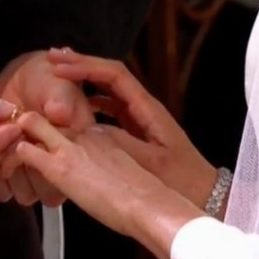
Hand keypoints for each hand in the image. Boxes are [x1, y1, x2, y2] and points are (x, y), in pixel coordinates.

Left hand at [0, 50, 92, 204]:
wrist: (22, 79)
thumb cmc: (47, 81)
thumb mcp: (57, 85)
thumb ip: (60, 100)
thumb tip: (59, 114)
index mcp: (77, 148)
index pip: (69, 176)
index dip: (47, 164)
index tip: (30, 140)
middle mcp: (59, 165)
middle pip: (47, 193)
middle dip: (28, 172)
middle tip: (13, 144)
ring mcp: (35, 170)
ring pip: (25, 195)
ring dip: (11, 176)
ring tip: (3, 148)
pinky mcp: (12, 170)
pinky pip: (4, 191)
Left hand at [10, 112, 202, 258]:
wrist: (151, 205)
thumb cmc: (144, 199)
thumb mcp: (119, 174)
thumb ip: (99, 167)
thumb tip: (89, 181)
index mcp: (98, 133)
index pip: (61, 123)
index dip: (43, 131)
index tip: (30, 140)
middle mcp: (82, 133)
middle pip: (42, 118)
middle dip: (21, 127)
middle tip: (6, 142)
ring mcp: (69, 147)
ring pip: (28, 126)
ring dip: (12, 141)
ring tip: (3, 158)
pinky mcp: (58, 166)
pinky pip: (23, 151)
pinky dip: (10, 158)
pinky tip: (6, 171)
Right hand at [47, 47, 216, 208]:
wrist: (207, 197)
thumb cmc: (183, 181)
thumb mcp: (150, 162)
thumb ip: (118, 143)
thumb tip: (87, 131)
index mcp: (148, 109)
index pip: (113, 75)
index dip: (85, 67)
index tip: (60, 68)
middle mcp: (142, 108)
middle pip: (108, 75)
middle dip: (80, 65)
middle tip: (51, 60)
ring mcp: (138, 119)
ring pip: (106, 91)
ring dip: (82, 81)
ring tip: (57, 77)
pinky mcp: (135, 133)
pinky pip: (107, 110)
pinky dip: (88, 102)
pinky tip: (72, 108)